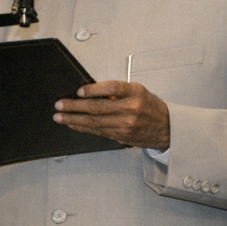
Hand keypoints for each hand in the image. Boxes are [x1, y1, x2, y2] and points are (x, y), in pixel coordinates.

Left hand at [53, 80, 169, 149]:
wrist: (167, 128)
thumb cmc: (149, 106)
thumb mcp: (137, 92)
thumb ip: (116, 91)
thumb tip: (88, 90)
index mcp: (135, 92)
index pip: (112, 88)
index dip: (93, 89)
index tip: (79, 91)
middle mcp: (131, 109)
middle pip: (99, 107)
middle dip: (75, 106)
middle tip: (60, 104)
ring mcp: (126, 125)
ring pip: (95, 122)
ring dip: (74, 119)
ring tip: (59, 116)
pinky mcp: (121, 136)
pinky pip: (98, 131)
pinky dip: (83, 127)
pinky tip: (72, 124)